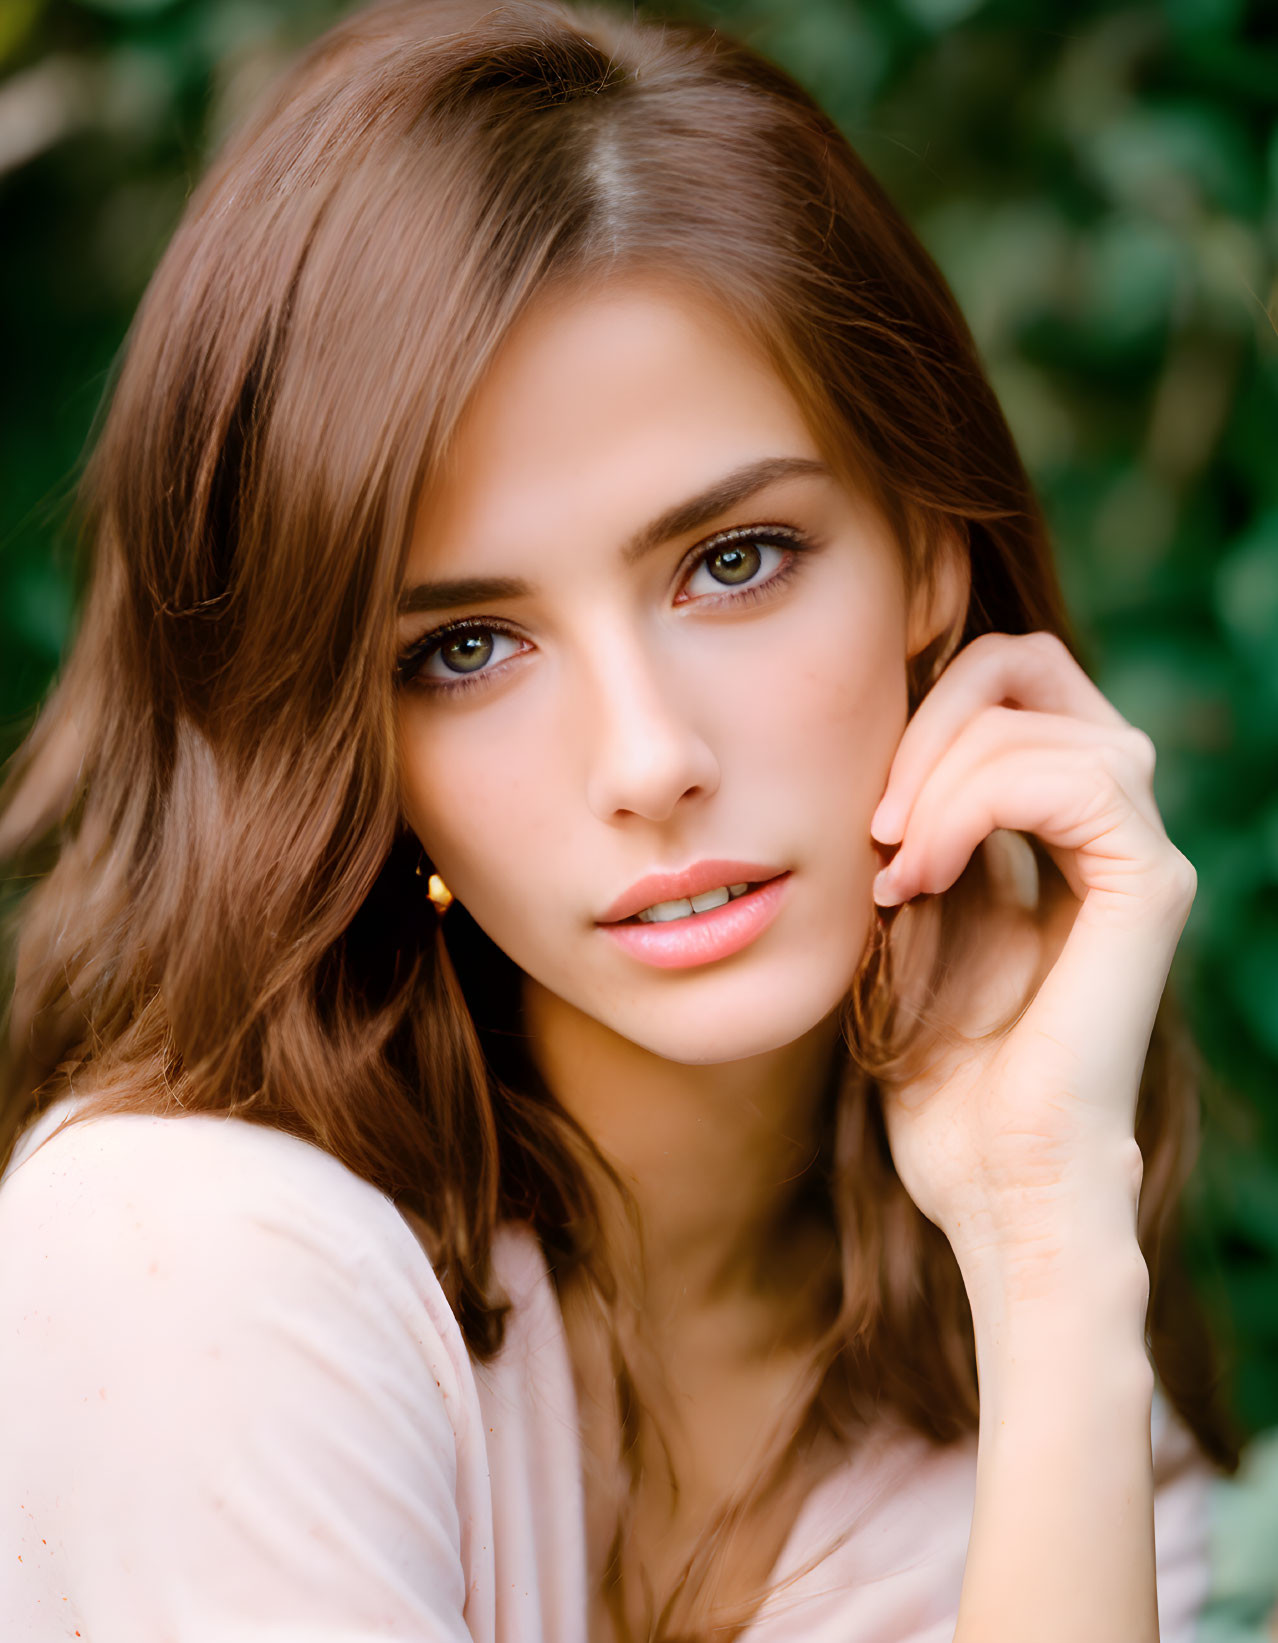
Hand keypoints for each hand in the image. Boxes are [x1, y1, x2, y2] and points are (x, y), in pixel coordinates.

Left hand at [868, 631, 1195, 1270]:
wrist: (996, 1185)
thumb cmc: (945, 1076)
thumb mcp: (915, 921)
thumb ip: (925, 828)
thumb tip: (887, 750)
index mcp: (1064, 828)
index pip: (1013, 685)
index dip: (928, 710)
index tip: (867, 814)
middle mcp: (1114, 828)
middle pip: (1031, 668)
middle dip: (929, 718)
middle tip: (874, 821)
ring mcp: (1142, 855)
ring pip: (1042, 721)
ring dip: (939, 775)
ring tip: (893, 868)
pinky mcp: (1150, 890)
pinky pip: (1073, 779)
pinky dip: (974, 806)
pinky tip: (921, 872)